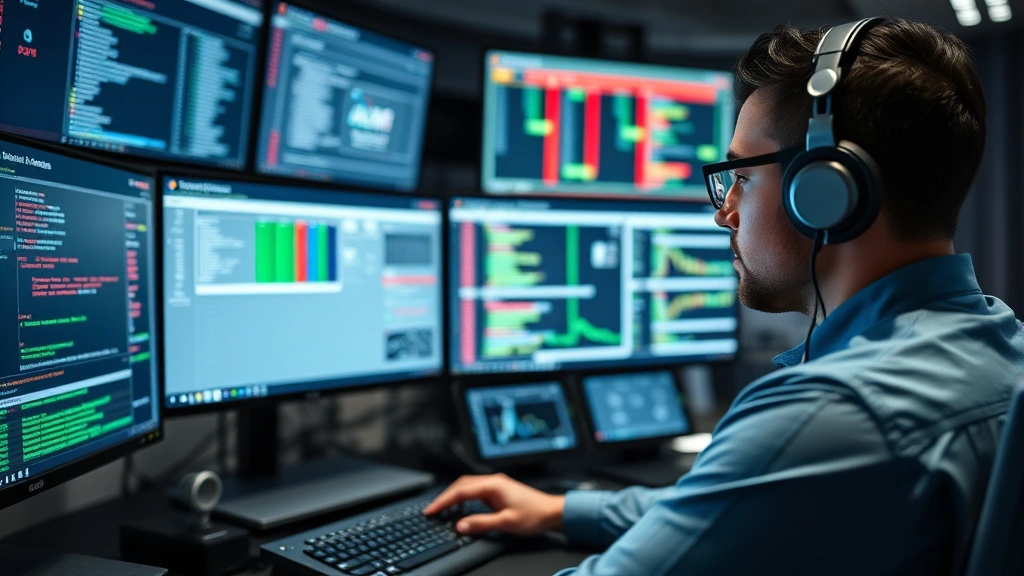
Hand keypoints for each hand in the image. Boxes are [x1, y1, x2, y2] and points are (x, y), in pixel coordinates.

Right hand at [423, 473, 565, 536]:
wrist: (552, 512)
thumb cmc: (534, 515)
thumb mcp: (506, 522)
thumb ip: (481, 523)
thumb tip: (460, 525)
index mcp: (493, 485)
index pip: (460, 491)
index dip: (443, 501)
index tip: (430, 510)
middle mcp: (493, 481)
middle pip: (461, 485)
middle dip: (445, 497)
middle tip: (432, 510)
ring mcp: (496, 485)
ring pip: (467, 487)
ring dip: (454, 497)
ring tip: (442, 510)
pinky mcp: (499, 491)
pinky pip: (475, 492)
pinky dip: (464, 498)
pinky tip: (461, 508)